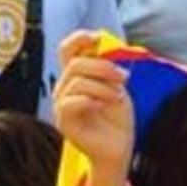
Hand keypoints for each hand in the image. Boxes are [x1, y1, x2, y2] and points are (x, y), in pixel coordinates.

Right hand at [55, 33, 133, 177]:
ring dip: (103, 87)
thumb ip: (109, 67)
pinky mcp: (63, 121)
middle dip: (103, 67)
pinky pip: (71, 101)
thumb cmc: (117, 118)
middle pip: (75, 63)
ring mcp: (61, 104)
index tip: (99, 37)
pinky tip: (102, 106)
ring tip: (118, 98)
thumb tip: (106, 44)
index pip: (68, 49)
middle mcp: (65, 87)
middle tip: (124, 78)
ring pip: (77, 81)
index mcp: (77, 76)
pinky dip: (91, 100)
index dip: (80, 38)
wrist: (117, 148)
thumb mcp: (117, 86)